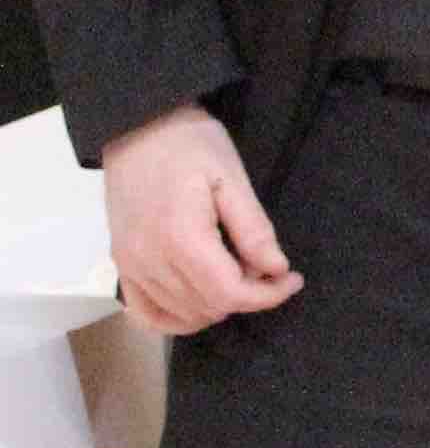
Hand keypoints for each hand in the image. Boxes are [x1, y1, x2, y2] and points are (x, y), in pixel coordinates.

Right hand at [101, 103, 300, 337]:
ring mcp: (129, 267)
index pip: (229, 293)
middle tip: (268, 269)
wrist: (136, 130)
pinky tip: (201, 301)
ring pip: (180, 315)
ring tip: (238, 274)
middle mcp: (149, 262)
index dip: (267, 295)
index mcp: (181, 239)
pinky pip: (145, 314)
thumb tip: (276, 269)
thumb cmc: (189, 145)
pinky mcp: (120, 266)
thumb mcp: (232, 178)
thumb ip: (253, 229)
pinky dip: (176, 317)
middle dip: (248, 296)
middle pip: (208, 307)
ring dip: (217, 306)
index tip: (292, 279)